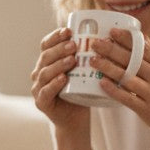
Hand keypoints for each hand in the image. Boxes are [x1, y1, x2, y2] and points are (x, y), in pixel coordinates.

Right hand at [30, 26, 92, 149]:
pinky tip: (63, 79)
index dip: (56, 36)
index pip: (47, 44)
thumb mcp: (84, 71)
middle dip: (59, 49)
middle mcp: (39, 72)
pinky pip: (45, 91)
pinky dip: (54, 84)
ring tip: (72, 60)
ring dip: (58, 64)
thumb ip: (88, 55)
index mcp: (48, 61)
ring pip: (45, 72)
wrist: (76, 119)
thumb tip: (111, 35)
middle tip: (74, 45)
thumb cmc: (81, 91)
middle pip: (45, 56)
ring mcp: (38, 87)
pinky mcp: (41, 102)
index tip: (68, 30)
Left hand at [88, 29, 149, 149]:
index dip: (127, 39)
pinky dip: (113, 90)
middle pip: (133, 60)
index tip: (112, 31)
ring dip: (108, 67)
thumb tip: (140, 36)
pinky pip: (126, 98)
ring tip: (93, 61)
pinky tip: (101, 83)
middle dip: (112, 50)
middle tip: (95, 43)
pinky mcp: (146, 109)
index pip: (144, 48)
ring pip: (127, 77)